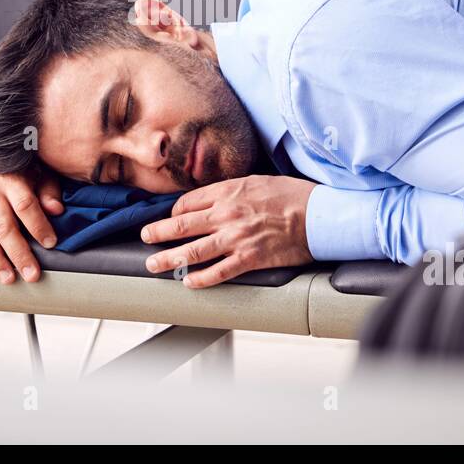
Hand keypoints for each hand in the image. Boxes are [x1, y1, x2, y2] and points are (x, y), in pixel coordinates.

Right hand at [0, 149, 63, 283]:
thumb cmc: (18, 163)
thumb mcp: (38, 170)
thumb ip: (48, 190)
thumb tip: (56, 211)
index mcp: (12, 180)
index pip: (25, 206)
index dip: (38, 226)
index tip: (51, 244)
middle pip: (4, 227)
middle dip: (19, 254)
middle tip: (32, 275)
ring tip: (8, 278)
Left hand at [140, 175, 313, 288]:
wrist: (319, 214)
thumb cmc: (292, 195)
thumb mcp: (256, 181)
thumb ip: (231, 190)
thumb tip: (212, 199)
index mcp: (227, 192)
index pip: (187, 203)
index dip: (173, 212)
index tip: (169, 219)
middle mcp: (226, 214)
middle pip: (181, 225)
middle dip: (157, 233)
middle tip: (144, 238)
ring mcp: (236, 238)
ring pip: (192, 251)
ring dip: (168, 259)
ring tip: (153, 265)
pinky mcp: (249, 258)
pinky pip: (219, 271)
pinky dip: (201, 278)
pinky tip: (189, 282)